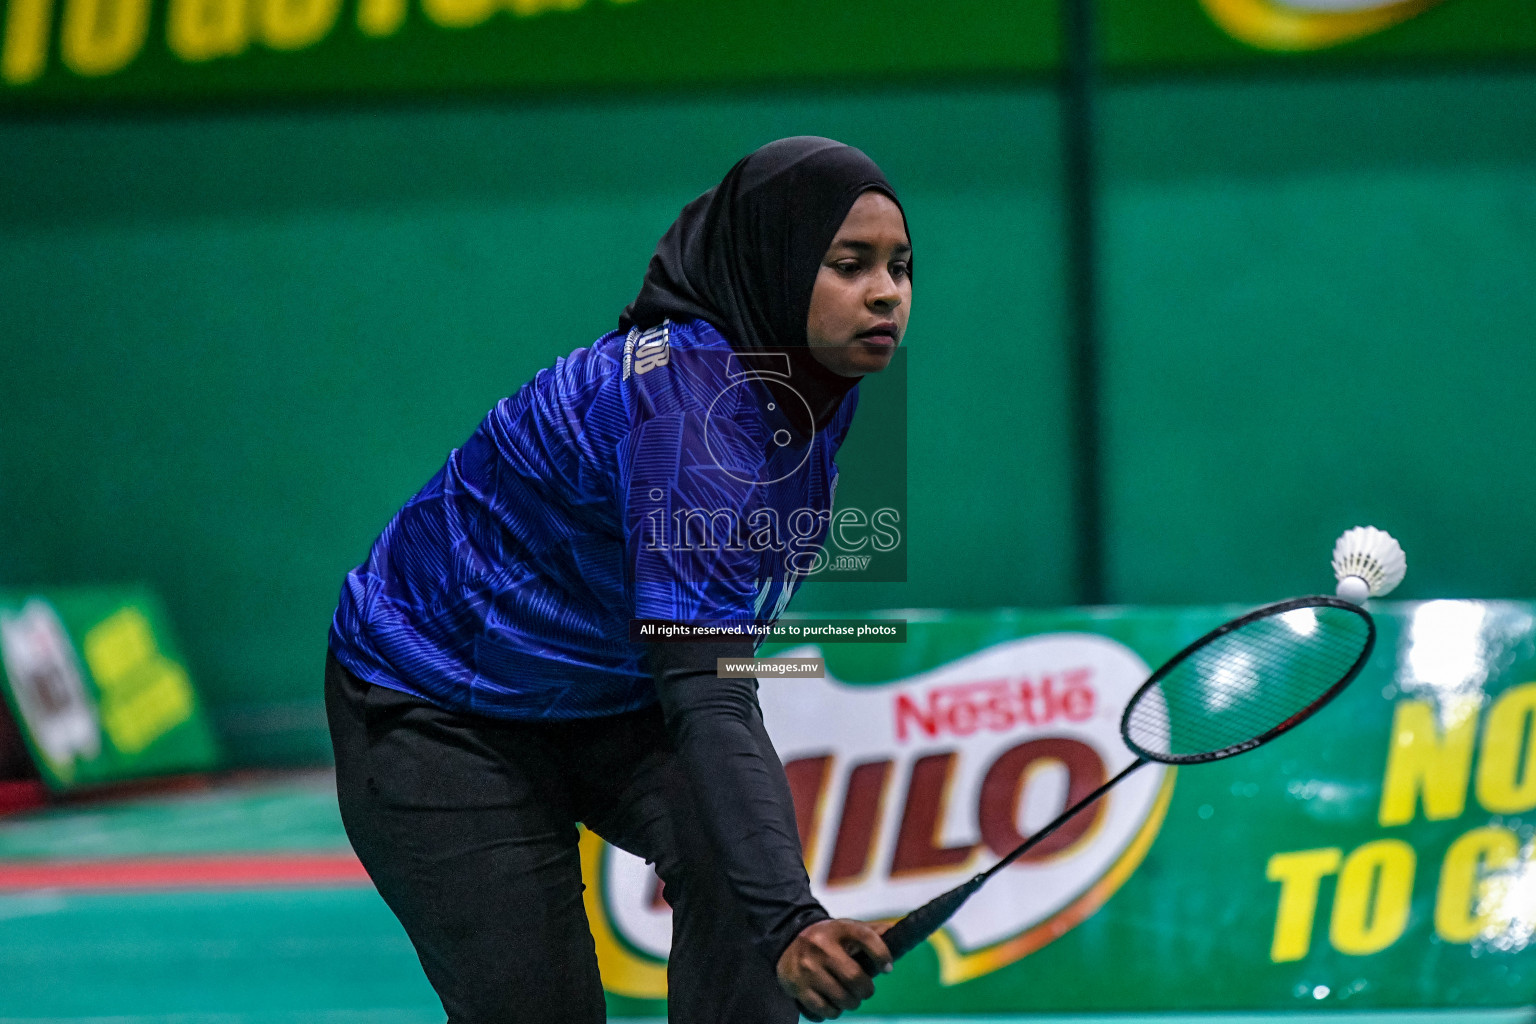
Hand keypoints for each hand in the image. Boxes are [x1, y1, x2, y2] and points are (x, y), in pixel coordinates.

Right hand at [776, 918, 891, 1020]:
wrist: (787, 940)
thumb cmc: (828, 939)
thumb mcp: (847, 929)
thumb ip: (872, 932)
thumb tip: (899, 934)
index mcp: (838, 929)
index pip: (866, 937)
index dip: (882, 954)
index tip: (888, 968)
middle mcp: (821, 946)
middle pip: (855, 978)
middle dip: (866, 990)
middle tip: (865, 990)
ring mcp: (808, 967)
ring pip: (842, 998)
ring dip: (852, 1003)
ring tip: (850, 997)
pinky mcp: (797, 986)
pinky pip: (825, 1010)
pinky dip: (835, 1012)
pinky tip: (834, 1003)